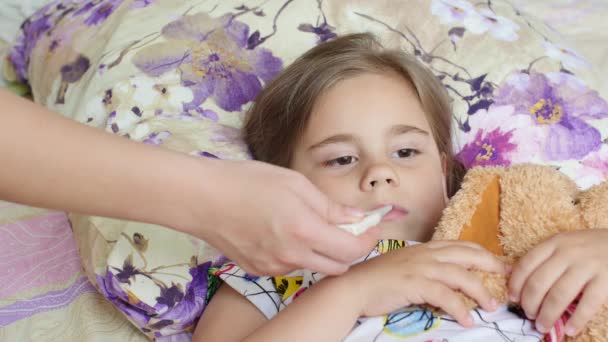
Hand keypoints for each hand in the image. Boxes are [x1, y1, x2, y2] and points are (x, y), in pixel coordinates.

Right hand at [179, 159, 379, 275]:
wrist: (202, 199)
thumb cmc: (246, 182)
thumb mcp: (295, 183)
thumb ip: (329, 206)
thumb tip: (356, 219)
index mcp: (304, 230)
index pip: (352, 250)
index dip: (368, 240)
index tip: (371, 228)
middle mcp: (292, 256)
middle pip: (338, 266)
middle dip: (350, 250)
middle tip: (348, 228)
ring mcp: (274, 267)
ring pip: (314, 266)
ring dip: (323, 251)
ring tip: (309, 224)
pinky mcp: (259, 270)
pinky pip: (291, 266)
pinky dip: (299, 254)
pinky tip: (284, 232)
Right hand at [343, 240, 506, 326]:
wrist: (354, 286)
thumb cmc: (377, 280)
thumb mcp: (405, 268)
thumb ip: (425, 269)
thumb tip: (445, 281)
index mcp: (425, 248)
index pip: (462, 245)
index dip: (484, 253)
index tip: (501, 264)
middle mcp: (426, 254)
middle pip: (468, 255)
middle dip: (492, 266)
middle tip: (510, 280)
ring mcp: (421, 267)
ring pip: (462, 276)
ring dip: (481, 292)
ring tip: (492, 307)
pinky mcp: (415, 283)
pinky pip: (445, 296)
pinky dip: (460, 309)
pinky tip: (467, 321)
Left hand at [508, 230, 607, 335]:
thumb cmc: (590, 247)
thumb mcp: (565, 244)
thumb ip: (546, 258)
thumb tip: (518, 280)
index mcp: (554, 243)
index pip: (526, 264)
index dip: (516, 284)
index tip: (513, 298)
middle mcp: (568, 253)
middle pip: (538, 282)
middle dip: (529, 303)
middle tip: (529, 315)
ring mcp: (588, 266)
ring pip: (558, 295)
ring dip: (547, 314)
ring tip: (542, 325)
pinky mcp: (606, 280)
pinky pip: (587, 304)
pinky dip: (576, 320)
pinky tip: (570, 330)